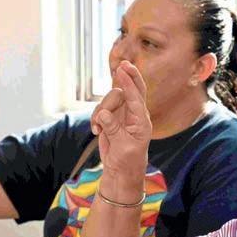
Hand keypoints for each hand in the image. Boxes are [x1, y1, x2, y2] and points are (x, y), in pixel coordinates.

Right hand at [90, 61, 151, 176]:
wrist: (121, 170)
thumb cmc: (127, 160)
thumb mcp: (122, 146)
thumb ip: (113, 128)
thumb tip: (104, 114)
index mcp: (141, 120)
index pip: (136, 97)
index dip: (130, 82)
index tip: (123, 69)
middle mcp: (133, 114)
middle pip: (125, 91)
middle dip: (124, 79)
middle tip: (120, 66)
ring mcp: (121, 115)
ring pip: (109, 100)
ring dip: (100, 111)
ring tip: (97, 128)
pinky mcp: (111, 118)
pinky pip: (100, 109)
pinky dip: (95, 118)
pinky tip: (95, 131)